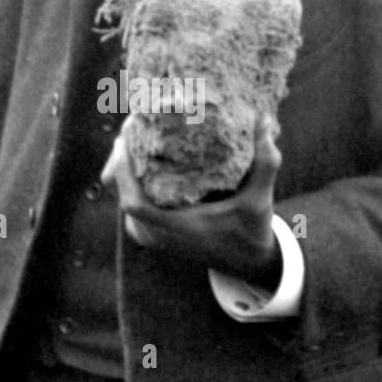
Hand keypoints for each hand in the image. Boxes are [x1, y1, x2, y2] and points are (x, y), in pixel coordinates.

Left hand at [101, 113, 282, 288]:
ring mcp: (145, 232)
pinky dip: (129, 173)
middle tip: (137, 119)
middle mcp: (152, 232)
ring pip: (117, 190)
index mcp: (171, 228)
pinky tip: (143, 150)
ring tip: (139, 129)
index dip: (123, 168)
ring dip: (124, 160)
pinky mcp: (146, 229)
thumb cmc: (251, 232)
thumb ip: (265, 163)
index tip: (127, 134)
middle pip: (116, 187)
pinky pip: (125, 195)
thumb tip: (264, 120)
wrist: (245, 261)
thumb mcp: (259, 199)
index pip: (131, 200)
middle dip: (121, 152)